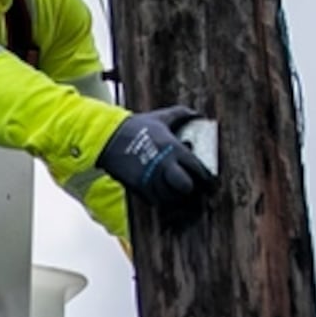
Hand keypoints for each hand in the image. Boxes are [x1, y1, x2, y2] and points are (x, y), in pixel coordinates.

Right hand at [96, 105, 216, 215]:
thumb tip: (198, 114)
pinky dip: (162, 200)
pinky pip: (156, 202)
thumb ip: (181, 114)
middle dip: (190, 188)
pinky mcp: (139, 188)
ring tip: (176, 191)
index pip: (198, 169)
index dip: (205, 177)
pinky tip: (163, 193)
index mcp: (173, 148)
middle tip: (191, 185)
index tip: (207, 180)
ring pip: (172, 198)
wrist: (108, 138)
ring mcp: (151, 179)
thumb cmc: (136, 126)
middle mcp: (164, 165)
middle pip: (186, 187)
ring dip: (176, 196)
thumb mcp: (160, 117)